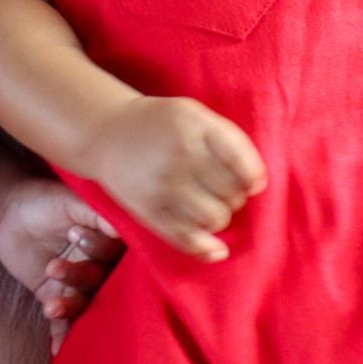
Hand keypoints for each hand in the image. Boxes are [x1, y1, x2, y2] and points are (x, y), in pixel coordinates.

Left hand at [0, 176, 121, 354]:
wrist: (8, 214)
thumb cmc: (46, 202)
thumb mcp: (73, 201)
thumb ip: (98, 213)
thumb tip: (122, 228)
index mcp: (114, 242)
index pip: (118, 254)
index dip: (99, 249)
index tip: (74, 234)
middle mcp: (103, 268)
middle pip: (103, 282)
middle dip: (80, 278)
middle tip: (54, 268)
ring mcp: (81, 287)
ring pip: (85, 303)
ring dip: (70, 307)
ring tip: (51, 305)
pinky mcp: (59, 300)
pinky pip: (66, 324)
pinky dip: (63, 338)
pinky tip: (58, 350)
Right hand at [84, 95, 264, 261]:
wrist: (106, 132)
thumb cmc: (160, 124)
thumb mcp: (194, 114)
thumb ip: (228, 140)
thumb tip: (256, 185)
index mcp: (195, 127)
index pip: (243, 164)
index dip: (253, 178)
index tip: (250, 181)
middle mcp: (180, 156)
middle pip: (232, 194)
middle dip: (234, 196)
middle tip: (222, 191)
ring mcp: (163, 185)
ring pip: (215, 218)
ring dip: (220, 217)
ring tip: (210, 207)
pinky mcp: (148, 210)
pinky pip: (186, 238)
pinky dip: (206, 249)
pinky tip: (216, 249)